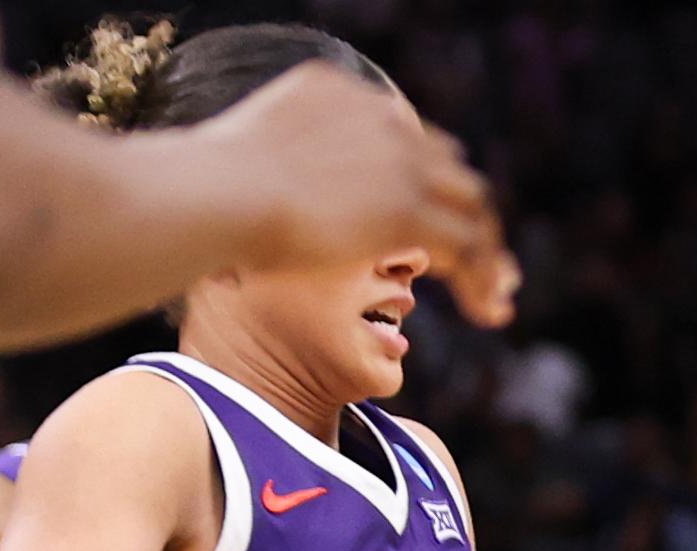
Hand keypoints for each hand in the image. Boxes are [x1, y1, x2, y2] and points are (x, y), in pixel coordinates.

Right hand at [207, 66, 518, 326]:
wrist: (213, 193)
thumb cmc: (201, 192)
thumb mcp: (242, 163)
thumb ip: (274, 168)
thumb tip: (266, 202)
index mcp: (337, 92)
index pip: (406, 135)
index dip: (427, 181)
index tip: (432, 218)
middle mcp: (379, 118)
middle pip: (449, 167)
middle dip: (467, 214)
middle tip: (482, 260)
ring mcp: (399, 159)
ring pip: (473, 208)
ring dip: (487, 254)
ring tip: (495, 297)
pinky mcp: (410, 207)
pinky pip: (470, 246)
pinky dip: (484, 279)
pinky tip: (487, 313)